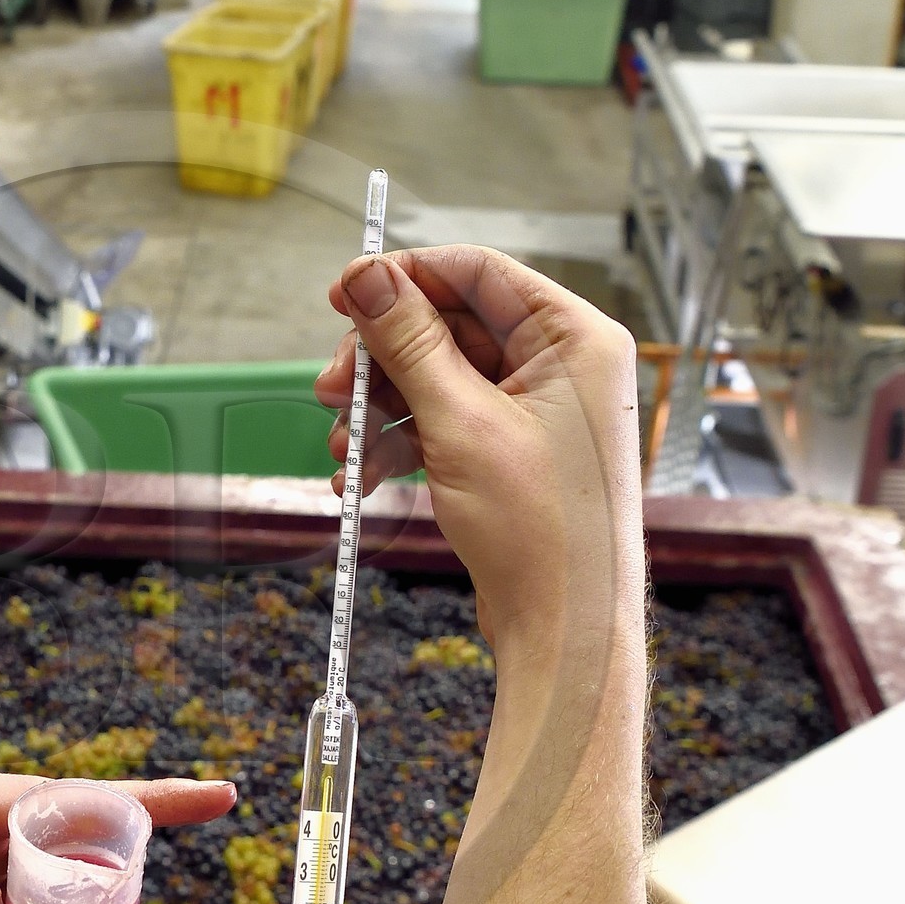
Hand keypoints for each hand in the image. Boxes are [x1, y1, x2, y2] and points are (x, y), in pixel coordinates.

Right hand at [314, 245, 640, 649]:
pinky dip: (397, 446)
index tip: (342, 295)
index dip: (404, 278)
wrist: (563, 630)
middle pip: (448, 327)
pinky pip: (441, 425)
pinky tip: (358, 478)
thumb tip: (367, 277)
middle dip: (380, 361)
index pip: (477, 273)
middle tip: (329, 389)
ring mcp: (535, 413)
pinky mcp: (509, 454)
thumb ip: (408, 342)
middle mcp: (561, 367)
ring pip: (435, 380)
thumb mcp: (460, 422)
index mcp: (575, 338)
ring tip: (342, 447)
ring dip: (379, 411)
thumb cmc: (541, 531)